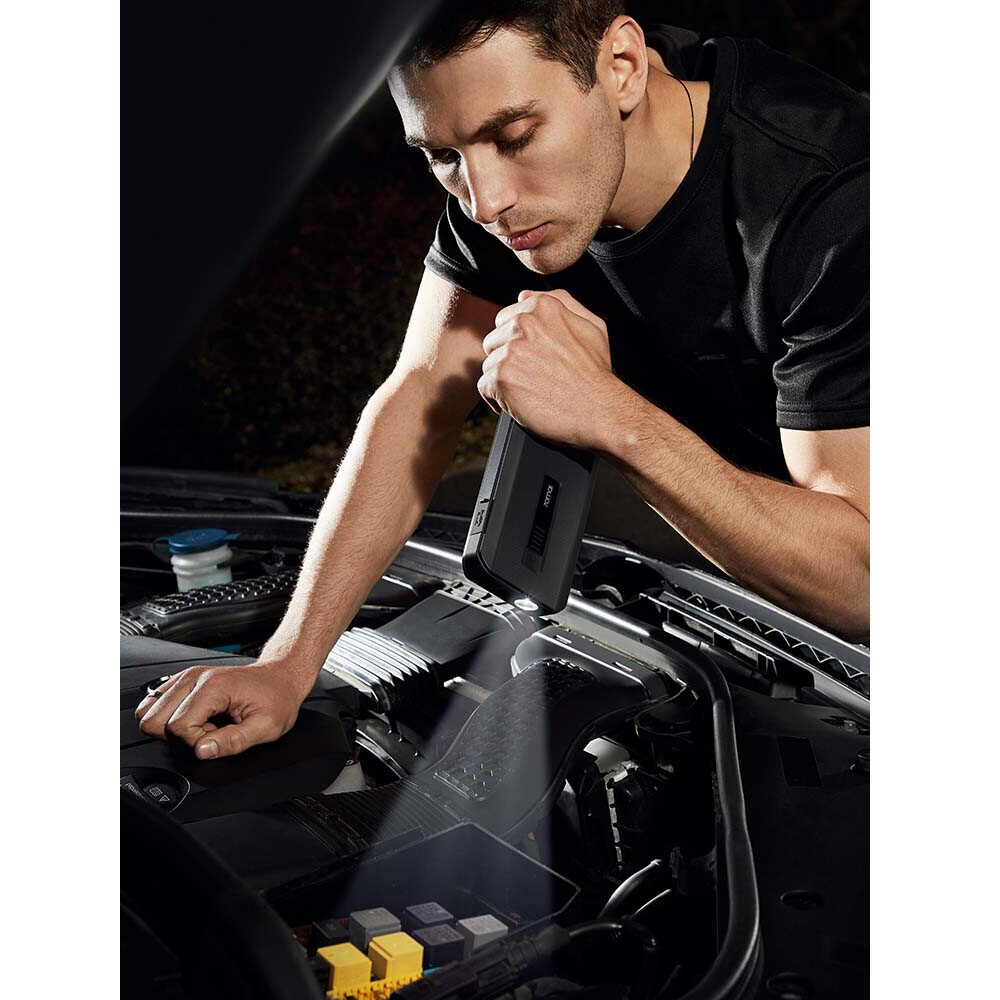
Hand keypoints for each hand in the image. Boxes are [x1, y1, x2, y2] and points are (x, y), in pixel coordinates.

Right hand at [134, 659, 310, 759]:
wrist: (279, 678)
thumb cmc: (275, 699)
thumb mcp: (266, 727)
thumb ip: (233, 741)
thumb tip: (202, 750)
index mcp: (212, 687)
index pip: (178, 726)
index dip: (197, 741)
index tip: (219, 734)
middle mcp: (193, 678)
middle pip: (154, 719)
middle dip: (180, 735)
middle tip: (210, 730)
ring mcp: (186, 677)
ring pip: (148, 712)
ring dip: (173, 726)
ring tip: (204, 723)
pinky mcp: (182, 681)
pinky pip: (154, 704)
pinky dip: (170, 717)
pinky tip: (197, 717)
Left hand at [478, 289, 620, 449]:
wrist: (599, 410)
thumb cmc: (596, 373)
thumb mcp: (592, 326)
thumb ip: (561, 303)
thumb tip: (525, 295)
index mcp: (542, 307)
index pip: (506, 320)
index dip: (517, 344)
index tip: (532, 360)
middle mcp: (523, 324)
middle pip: (494, 341)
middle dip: (508, 360)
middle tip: (532, 378)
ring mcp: (510, 350)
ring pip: (489, 364)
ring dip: (504, 381)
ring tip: (529, 392)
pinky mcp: (502, 377)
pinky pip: (484, 386)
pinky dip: (498, 399)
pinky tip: (518, 404)